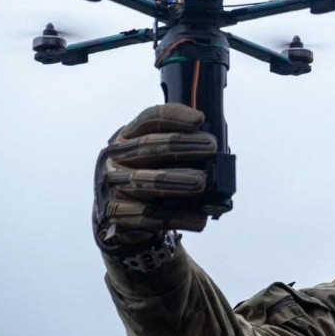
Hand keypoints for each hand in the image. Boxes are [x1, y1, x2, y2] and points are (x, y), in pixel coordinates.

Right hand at [93, 104, 216, 252]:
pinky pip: (149, 216)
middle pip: (147, 147)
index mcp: (129, 136)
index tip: (200, 120)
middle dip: (181, 146)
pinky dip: (177, 217)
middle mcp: (117, 158)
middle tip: (210, 147)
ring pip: (145, 181)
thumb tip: (220, 156)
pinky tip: (199, 218)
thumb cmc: (151, 175)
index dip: (174, 117)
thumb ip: (183, 148)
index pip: (149, 119)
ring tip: (202, 182)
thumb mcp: (160, 155)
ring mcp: (114, 186)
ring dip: (176, 181)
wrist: (123, 212)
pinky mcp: (118, 214)